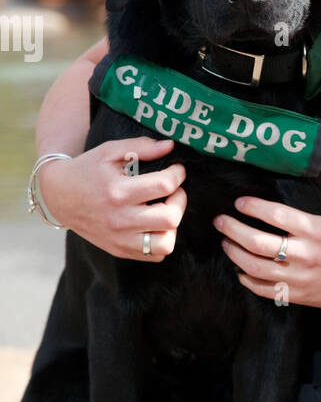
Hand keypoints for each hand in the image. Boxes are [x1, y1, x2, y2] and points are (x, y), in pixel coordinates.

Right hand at [37, 137, 186, 260]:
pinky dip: (162, 240)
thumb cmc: (87, 170)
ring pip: (165, 244)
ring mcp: (119, 238)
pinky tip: (155, 224)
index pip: (164, 185)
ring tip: (166, 210)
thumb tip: (170, 146)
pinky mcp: (119, 250)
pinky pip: (155, 255)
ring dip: (173, 225)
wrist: (58, 196)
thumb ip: (141, 147)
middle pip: (170, 218)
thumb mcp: (109, 151)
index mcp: (118, 191)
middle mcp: (120, 218)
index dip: (178, 174)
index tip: (177, 170)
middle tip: (174, 191)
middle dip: (180, 200)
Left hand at [214, 157, 320, 307]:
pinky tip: (240, 270)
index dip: (254, 207)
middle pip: (258, 243)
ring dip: (235, 254)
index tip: (240, 202)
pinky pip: (264, 289)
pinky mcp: (297, 294)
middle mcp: (304, 254)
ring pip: (255, 267)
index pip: (277, 216)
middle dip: (233, 230)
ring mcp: (299, 277)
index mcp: (316, 230)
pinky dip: (247, 280)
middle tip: (221, 221)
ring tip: (226, 243)